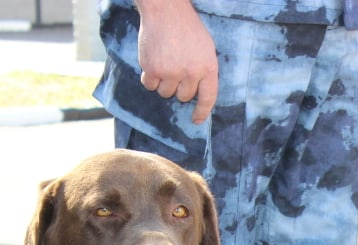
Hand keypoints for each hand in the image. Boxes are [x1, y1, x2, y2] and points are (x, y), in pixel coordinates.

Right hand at [134, 0, 217, 123]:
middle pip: (183, 96)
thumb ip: (203, 70)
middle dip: (179, 87)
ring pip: (165, 93)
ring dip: (164, 82)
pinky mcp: (152, 69)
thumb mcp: (205, 49)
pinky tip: (153, 62)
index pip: (208, 98)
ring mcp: (170, 72)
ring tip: (165, 62)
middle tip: (176, 69)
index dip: (202, 112)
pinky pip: (150, 85)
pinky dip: (150, 78)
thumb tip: (197, 94)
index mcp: (208, 68)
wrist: (165, 10)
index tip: (196, 120)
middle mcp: (190, 73)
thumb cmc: (187, 28)